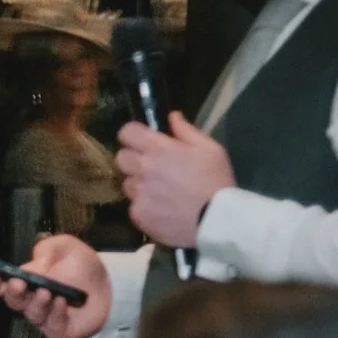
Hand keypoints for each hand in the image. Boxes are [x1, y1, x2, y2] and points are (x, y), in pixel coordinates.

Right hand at [0, 233, 111, 337]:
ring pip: (31, 313)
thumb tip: (33, 265)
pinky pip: (50, 325)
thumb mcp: (65, 246)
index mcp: (26, 280)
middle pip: (12, 301)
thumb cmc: (82, 266)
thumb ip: (48, 249)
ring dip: (37, 303)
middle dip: (13, 292)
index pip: (0, 285)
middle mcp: (31, 299)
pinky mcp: (58, 329)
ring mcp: (44, 316)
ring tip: (47, 292)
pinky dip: (55, 314)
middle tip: (19, 284)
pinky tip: (62, 302)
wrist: (110, 284)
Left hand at [116, 112, 233, 248]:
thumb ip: (186, 131)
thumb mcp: (210, 149)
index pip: (126, 132)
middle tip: (152, 167)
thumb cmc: (216, 181)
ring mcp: (138, 193)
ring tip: (161, 192)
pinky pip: (133, 206)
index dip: (132, 135)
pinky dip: (144, 206)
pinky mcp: (137, 214)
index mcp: (159, 149)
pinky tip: (162, 209)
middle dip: (133, 159)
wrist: (217, 221)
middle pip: (121, 158)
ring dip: (139, 184)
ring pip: (127, 183)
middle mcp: (143, 169)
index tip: (141, 141)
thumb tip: (171, 116)